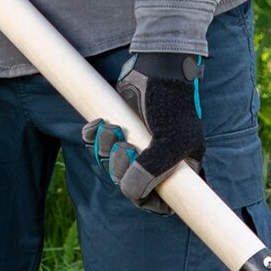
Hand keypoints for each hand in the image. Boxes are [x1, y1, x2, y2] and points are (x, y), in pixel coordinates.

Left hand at [82, 51, 204, 213]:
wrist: (155, 67)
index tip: (137, 190)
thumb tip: (130, 192)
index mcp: (179, 168)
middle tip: (122, 147)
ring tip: (110, 129)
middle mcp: (157, 160)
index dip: (146, 200)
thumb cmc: (170, 104)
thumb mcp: (171, 141)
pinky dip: (92, 137)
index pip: (161, 202)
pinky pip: (96, 146)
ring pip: (111, 165)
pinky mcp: (117, 129)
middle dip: (119, 168)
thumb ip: (153, 170)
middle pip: (130, 184)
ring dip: (104, 150)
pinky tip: (97, 123)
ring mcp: (136, 145)